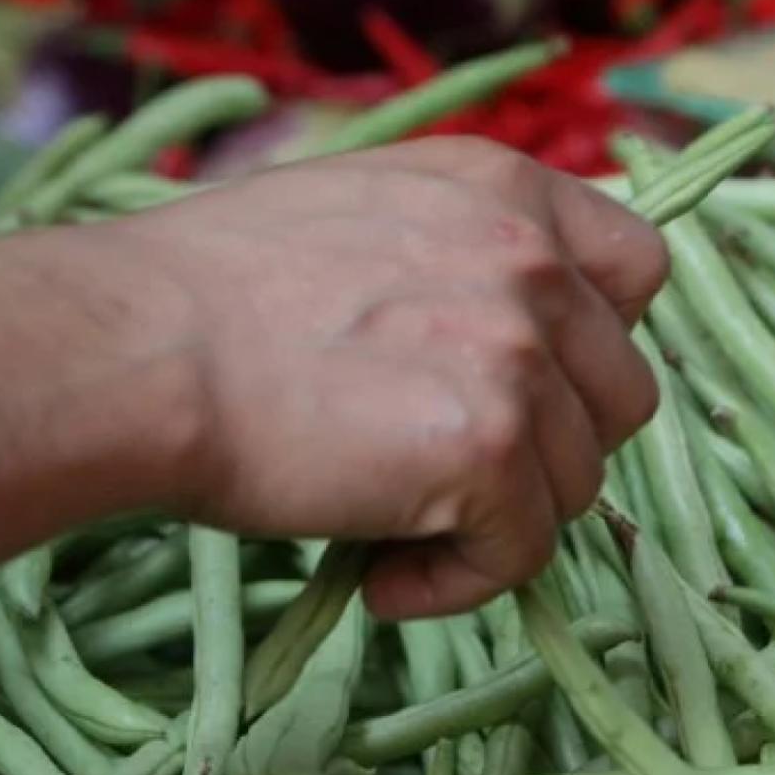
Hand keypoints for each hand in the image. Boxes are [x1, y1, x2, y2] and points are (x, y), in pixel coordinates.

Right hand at [122, 137, 665, 617]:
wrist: (136, 349)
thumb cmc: (209, 293)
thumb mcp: (364, 212)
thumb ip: (458, 252)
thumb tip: (508, 334)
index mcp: (504, 191)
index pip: (639, 269)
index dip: (598, 342)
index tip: (533, 387)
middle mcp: (531, 263)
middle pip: (621, 394)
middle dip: (552, 446)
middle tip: (457, 474)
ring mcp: (518, 357)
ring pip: (578, 483)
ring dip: (501, 520)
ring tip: (397, 528)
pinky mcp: (489, 451)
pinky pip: (523, 553)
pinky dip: (461, 583)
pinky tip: (385, 580)